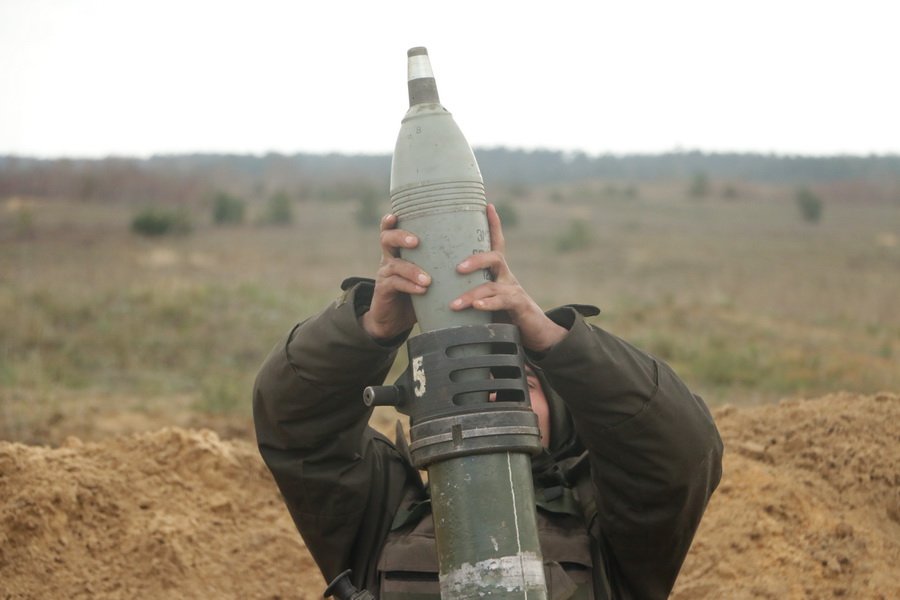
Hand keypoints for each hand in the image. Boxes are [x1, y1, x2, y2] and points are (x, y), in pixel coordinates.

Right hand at [361, 214, 431, 340]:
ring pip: (395, 264)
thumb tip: (475, 249)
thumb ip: (441, 262)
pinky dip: (410, 286)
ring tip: (428, 279)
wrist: (394, 319)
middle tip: (416, 241)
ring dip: (412, 270)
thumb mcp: (428, 274)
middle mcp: (389, 258)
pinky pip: (396, 284)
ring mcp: (385, 274)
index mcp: (400, 250)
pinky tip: (422, 290)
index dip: (391, 221)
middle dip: (401, 237)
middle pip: (387, 239)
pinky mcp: (384, 290)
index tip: (397, 214)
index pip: (392, 230)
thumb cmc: (417, 292)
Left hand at [452, 204, 566, 351]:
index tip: (488, 205)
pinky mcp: (519, 307)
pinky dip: (489, 304)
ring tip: (454, 304)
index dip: (494, 224)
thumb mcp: (486, 298)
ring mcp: (514, 291)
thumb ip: (470, 290)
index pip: (497, 243)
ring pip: (492, 285)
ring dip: (472, 295)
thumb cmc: (504, 314)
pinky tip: (476, 307)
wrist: (536, 333)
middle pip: (494, 258)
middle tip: (457, 268)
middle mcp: (507, 277)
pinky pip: (503, 302)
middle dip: (476, 259)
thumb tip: (439, 289)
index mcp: (499, 272)